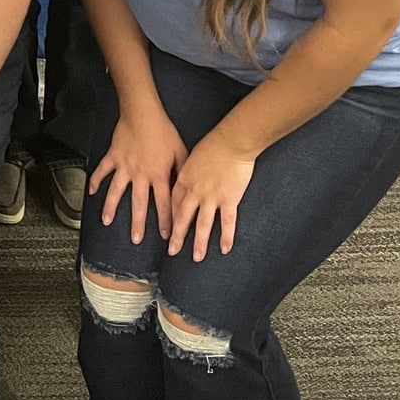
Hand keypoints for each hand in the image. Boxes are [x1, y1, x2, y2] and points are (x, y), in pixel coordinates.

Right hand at [89, 104, 187, 245]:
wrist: (143, 113)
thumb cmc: (163, 130)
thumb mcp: (181, 151)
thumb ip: (183, 171)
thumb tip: (188, 188)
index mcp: (159, 174)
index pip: (163, 203)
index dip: (165, 221)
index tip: (166, 236)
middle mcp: (140, 174)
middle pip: (138, 203)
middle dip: (137, 223)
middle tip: (135, 238)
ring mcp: (124, 166)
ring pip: (116, 191)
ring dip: (111, 207)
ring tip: (107, 221)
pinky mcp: (113, 157)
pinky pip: (102, 171)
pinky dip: (96, 180)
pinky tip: (92, 192)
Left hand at [166, 133, 255, 261]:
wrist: (231, 142)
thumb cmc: (212, 145)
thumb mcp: (191, 157)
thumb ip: (187, 172)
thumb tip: (184, 180)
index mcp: (183, 180)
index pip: (173, 203)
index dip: (171, 218)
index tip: (169, 229)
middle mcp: (194, 192)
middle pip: (183, 218)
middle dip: (177, 236)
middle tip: (173, 251)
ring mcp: (211, 198)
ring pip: (203, 225)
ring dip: (199, 243)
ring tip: (196, 257)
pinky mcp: (229, 200)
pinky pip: (227, 222)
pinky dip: (226, 237)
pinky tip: (225, 249)